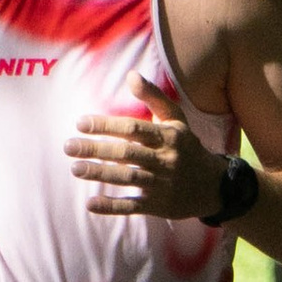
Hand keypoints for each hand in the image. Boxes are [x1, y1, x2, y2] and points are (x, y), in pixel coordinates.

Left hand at [66, 75, 225, 220]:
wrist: (213, 185)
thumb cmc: (187, 147)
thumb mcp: (176, 119)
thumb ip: (154, 97)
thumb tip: (131, 75)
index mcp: (168, 136)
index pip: (133, 129)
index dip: (107, 125)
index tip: (81, 123)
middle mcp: (165, 159)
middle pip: (126, 153)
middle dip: (96, 149)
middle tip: (68, 146)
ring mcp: (162, 184)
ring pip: (128, 178)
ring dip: (100, 174)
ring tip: (75, 168)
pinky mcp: (158, 205)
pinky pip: (133, 206)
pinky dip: (112, 206)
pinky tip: (91, 203)